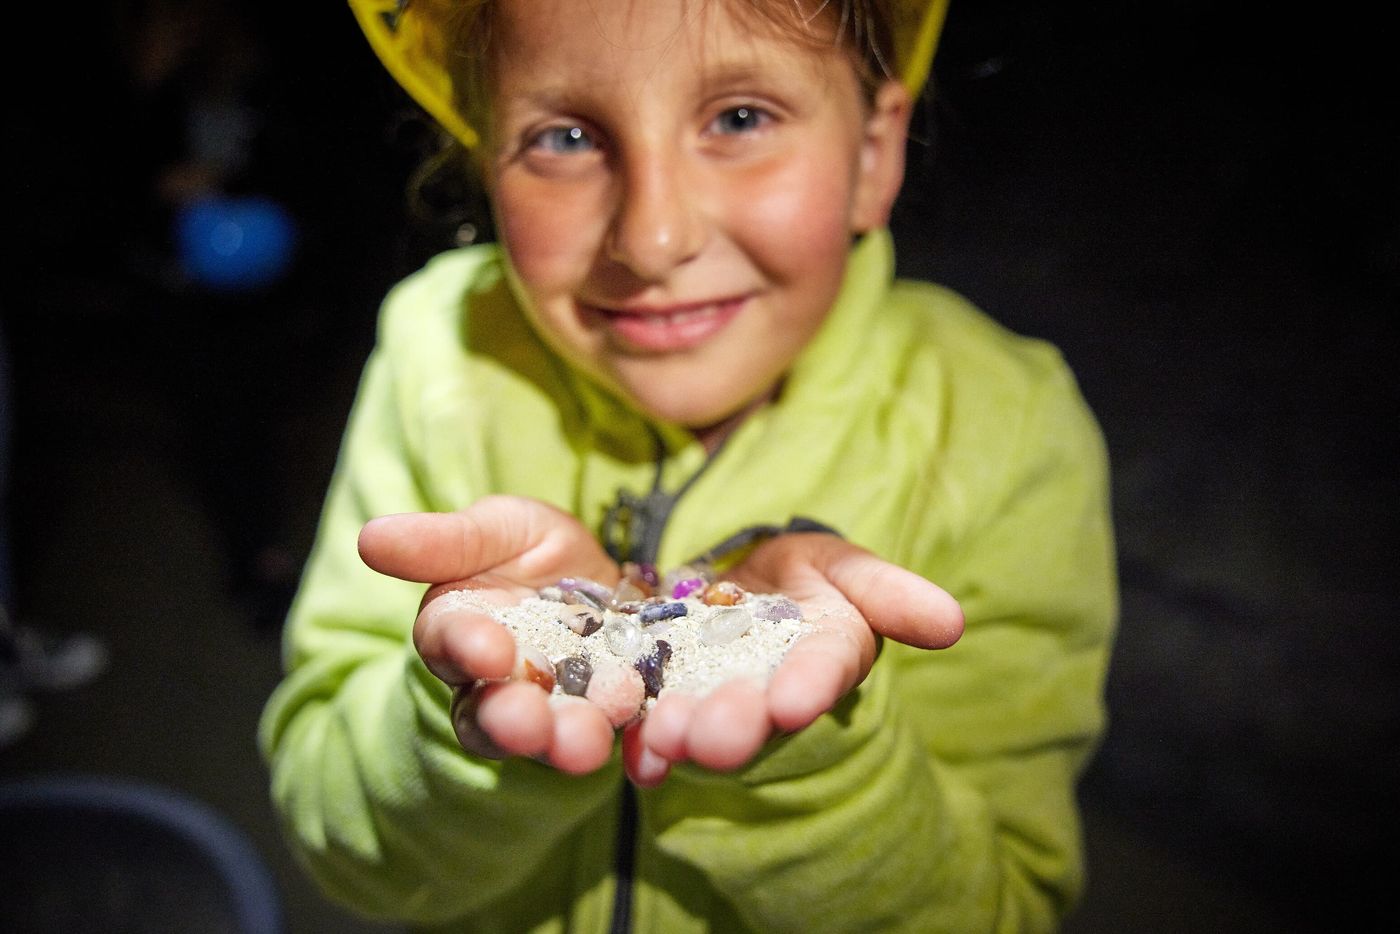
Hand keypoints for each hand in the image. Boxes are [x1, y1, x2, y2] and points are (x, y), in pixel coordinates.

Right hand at [357, 495, 621, 774]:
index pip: (450, 645)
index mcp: (459, 631)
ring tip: (587, 742)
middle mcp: (499, 684)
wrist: (603, 577)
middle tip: (532, 724)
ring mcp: (556, 708)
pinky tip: (648, 749)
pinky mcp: (610, 721)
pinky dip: (632, 747)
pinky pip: (620, 742)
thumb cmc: (531, 548)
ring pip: (551, 737)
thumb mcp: (496, 528)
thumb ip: (443, 542)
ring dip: (567, 742)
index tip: (489, 649)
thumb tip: (368, 537)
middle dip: (513, 720)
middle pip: (494, 713)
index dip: (466, 647)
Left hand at [625, 533, 963, 785]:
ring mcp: (720, 699)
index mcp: (827, 655)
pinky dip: (643, 745)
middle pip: (756, 710)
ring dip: (683, 734)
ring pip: (703, 721)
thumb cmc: (809, 574)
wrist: (743, 580)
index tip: (793, 700)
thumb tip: (953, 623)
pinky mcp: (669, 700)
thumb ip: (893, 594)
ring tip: (662, 736)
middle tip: (709, 737)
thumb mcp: (849, 567)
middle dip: (734, 725)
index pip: (823, 669)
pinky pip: (654, 724)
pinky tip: (634, 756)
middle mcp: (775, 689)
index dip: (809, 684)